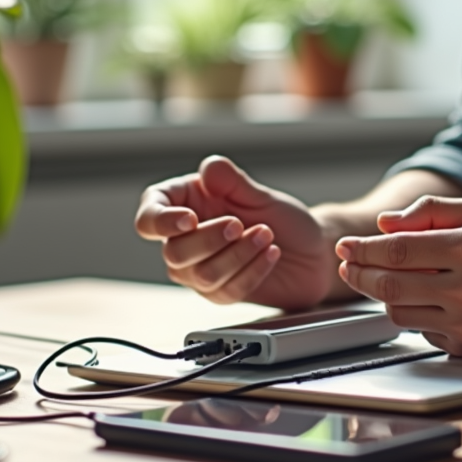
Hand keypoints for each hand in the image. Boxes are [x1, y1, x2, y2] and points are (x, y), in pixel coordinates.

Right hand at [135, 156, 333, 308]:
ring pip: (200, 275)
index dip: (161, 220)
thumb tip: (209, 168)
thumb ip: (233, 182)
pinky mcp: (219, 293)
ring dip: (237, 254)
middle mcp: (184, 240)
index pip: (149, 217)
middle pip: (174, 252)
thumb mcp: (261, 195)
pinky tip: (271, 254)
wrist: (312, 251)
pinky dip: (251, 271)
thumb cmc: (283, 219)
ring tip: (266, 234)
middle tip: (241, 224)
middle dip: (210, 239)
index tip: (189, 218)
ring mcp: (199, 270)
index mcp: (184, 206)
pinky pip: (226, 290)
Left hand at [334, 196, 461, 355]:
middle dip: (359, 274)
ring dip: (384, 295)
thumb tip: (384, 224)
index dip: (364, 249)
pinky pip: (421, 330)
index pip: (398, 251)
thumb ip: (430, 212)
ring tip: (387, 278)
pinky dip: (414, 312)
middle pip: (390, 286)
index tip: (345, 246)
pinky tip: (425, 296)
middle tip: (348, 265)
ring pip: (399, 312)